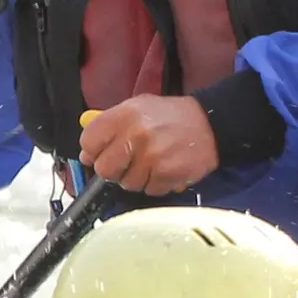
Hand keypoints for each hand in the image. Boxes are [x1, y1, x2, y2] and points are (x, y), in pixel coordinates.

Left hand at [78, 95, 219, 195]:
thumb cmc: (171, 116)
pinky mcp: (166, 174)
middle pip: (104, 169)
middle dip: (113, 170)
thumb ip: (110, 126)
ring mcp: (152, 157)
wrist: (210, 123)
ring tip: (151, 163)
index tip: (100, 154)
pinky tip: (164, 169)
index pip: (89, 141)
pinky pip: (149, 190)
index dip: (93, 151)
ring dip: (137, 178)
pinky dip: (155, 184)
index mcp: (124, 115)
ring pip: (127, 184)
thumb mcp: (138, 107)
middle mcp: (136, 135)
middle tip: (127, 163)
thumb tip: (87, 155)